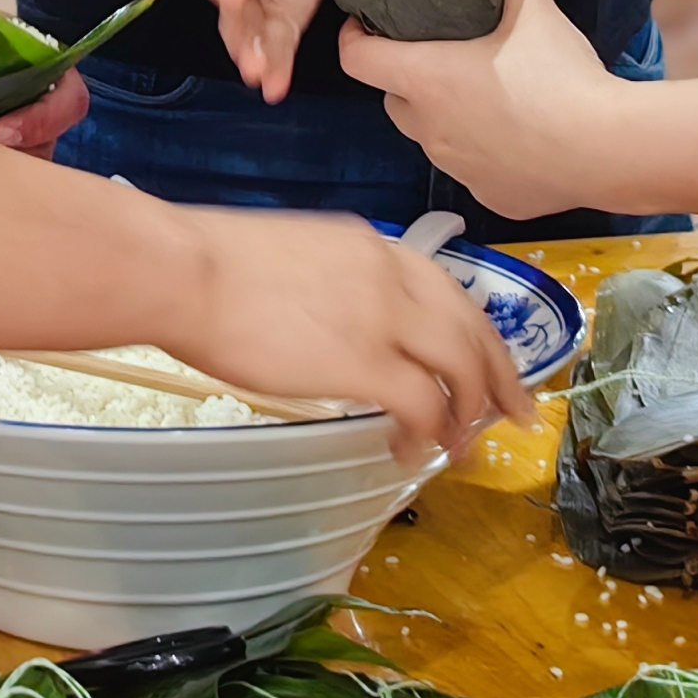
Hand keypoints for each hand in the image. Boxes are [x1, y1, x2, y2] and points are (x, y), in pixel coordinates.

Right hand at [166, 210, 527, 465]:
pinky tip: (410, 451)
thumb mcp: (293, 254)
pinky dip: (427, 434)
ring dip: (468, 412)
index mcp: (370, 246)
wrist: (183, 271)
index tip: (492, 363)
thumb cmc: (210, 263)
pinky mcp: (366, 363)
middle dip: (499, 377)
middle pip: (470, 329)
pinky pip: (423, 406)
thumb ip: (334, 282)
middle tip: (515, 414)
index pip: (448, 290)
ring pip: (459, 368)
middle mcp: (390, 274)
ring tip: (462, 447)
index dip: (477, 332)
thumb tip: (341, 320)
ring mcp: (383, 317)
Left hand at [341, 0, 628, 221]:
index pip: (356, 58)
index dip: (356, 37)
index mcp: (424, 79)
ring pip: (434, 138)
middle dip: (408, 80)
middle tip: (444, 58)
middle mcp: (429, 130)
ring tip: (491, 96)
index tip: (369, 24)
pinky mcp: (491, 197)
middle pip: (395, 100)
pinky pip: (475, 170)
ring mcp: (458, 169)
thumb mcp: (534, 5)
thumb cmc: (562, 75)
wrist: (608, 149)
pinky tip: (522, 136)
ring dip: (448, 118)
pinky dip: (486, 153)